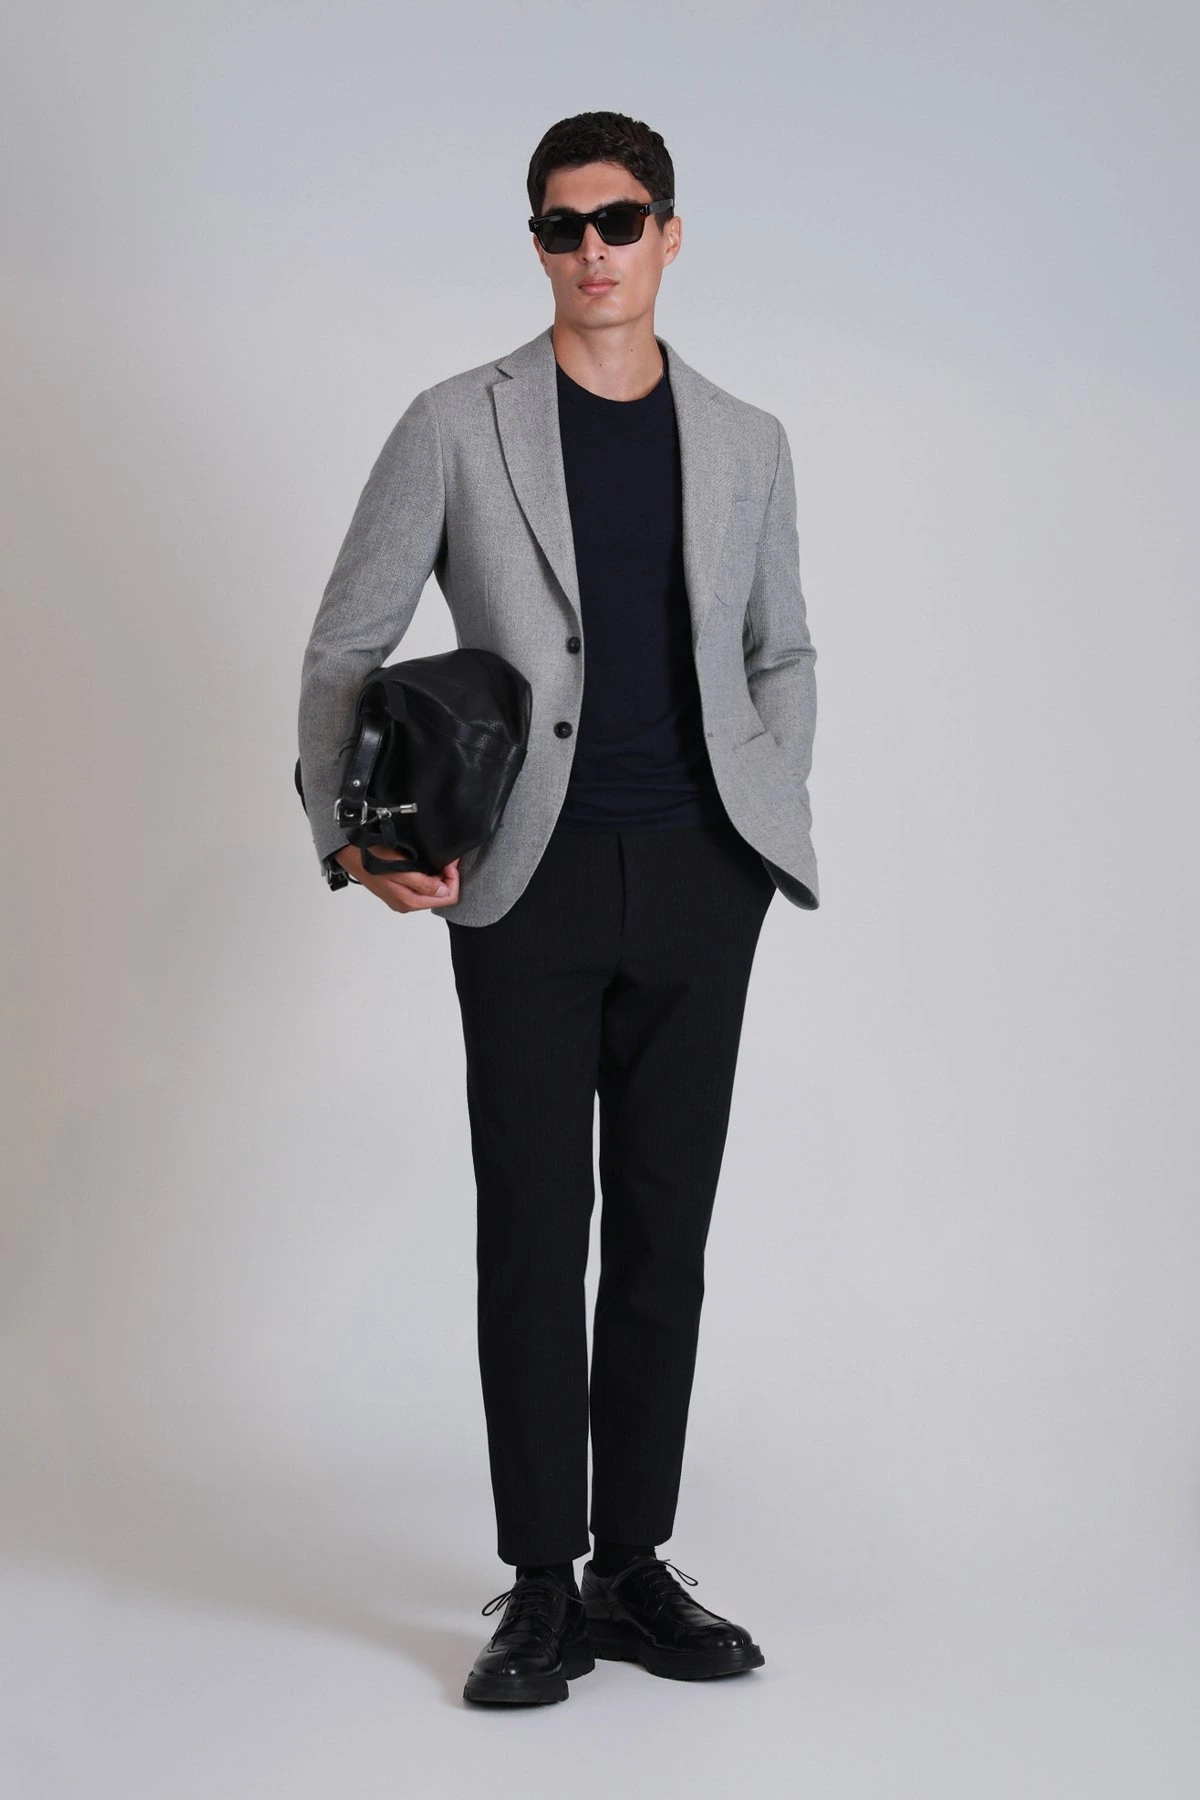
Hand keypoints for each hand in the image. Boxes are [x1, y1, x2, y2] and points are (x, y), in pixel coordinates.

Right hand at [334, 844, 461, 912]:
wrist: (351, 854)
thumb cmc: (371, 859)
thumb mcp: (400, 869)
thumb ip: (423, 883)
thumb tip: (444, 891)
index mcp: (410, 902)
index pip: (448, 898)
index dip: (453, 879)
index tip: (449, 863)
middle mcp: (407, 904)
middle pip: (442, 895)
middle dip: (447, 877)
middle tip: (446, 859)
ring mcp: (403, 898)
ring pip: (432, 891)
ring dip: (438, 876)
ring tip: (437, 860)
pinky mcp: (399, 891)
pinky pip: (422, 887)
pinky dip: (428, 876)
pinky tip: (425, 865)